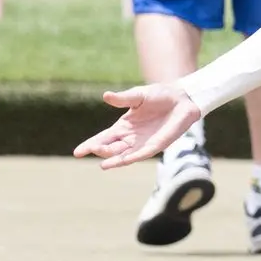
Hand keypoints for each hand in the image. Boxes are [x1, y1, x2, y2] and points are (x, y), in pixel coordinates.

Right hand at [73, 82, 200, 169]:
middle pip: (111, 148)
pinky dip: (132, 158)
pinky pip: (142, 154)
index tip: (77, 152)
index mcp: (123, 126)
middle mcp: (130, 138)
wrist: (182, 98)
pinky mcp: (156, 145)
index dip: (90, 145)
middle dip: (101, 150)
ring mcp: (142, 143)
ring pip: (124, 155)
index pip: (103, 138)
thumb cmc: (160, 96)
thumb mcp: (138, 95)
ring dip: (114, 160)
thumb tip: (105, 95)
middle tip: (92, 149)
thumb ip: (123, 98)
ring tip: (103, 164)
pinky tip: (123, 161)